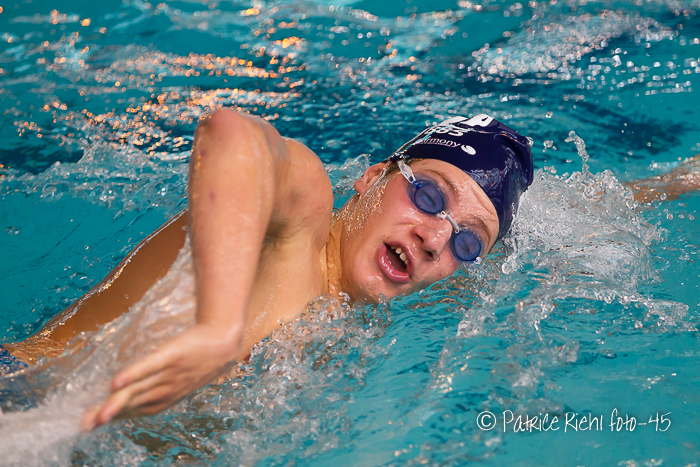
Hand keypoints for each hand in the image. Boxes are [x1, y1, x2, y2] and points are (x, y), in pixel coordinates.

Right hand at [81, 323, 241, 430]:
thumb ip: (151, 387)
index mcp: (164, 398)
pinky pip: (151, 366)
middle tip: (84, 426)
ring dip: (117, 403)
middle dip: (107, 416)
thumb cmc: (196, 361)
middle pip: (131, 405)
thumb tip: (124, 391)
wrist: (222, 341)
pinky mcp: (172, 355)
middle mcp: (165, 390)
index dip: (112, 418)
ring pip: (139, 391)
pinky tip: (116, 381)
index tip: (88, 426)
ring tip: (97, 415)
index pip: (133, 411)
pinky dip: (134, 373)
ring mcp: (168, 373)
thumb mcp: (174, 380)